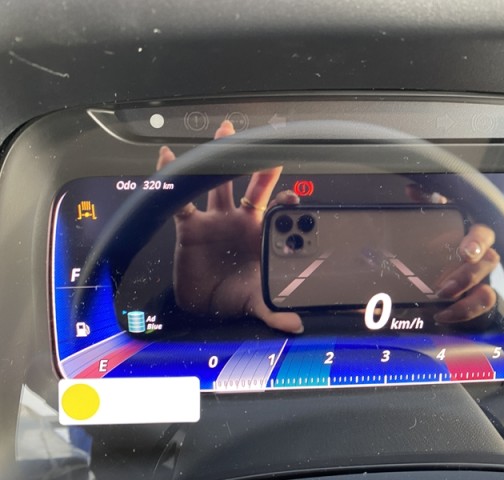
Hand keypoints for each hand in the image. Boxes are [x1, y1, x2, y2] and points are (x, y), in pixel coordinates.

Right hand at [157, 120, 303, 333]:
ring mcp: (215, 220)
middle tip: (269, 144)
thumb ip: (275, 312)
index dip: (286, 202)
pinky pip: (181, 200)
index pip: (276, 212)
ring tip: (226, 131)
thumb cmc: (232, 296)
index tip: (294, 197)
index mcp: (258, 235)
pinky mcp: (190, 226)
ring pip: (220, 183)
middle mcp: (239, 221)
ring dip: (221, 159)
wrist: (203, 305)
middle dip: (261, 165)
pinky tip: (168, 158)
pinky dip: (172, 180)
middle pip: (253, 187)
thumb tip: (296, 325)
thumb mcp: (256, 303)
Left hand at [405, 184, 499, 323]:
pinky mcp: (477, 299)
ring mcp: (481, 279)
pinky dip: (463, 312)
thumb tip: (412, 190)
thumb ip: (425, 203)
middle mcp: (480, 256)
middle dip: (468, 275)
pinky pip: (481, 307)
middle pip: (490, 261)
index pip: (484, 233)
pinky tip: (442, 314)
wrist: (431, 275)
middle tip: (446, 286)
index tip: (466, 253)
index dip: (478, 242)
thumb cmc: (434, 241)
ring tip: (440, 297)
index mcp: (470, 234)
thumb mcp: (428, 219)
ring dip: (464, 296)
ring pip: (487, 287)